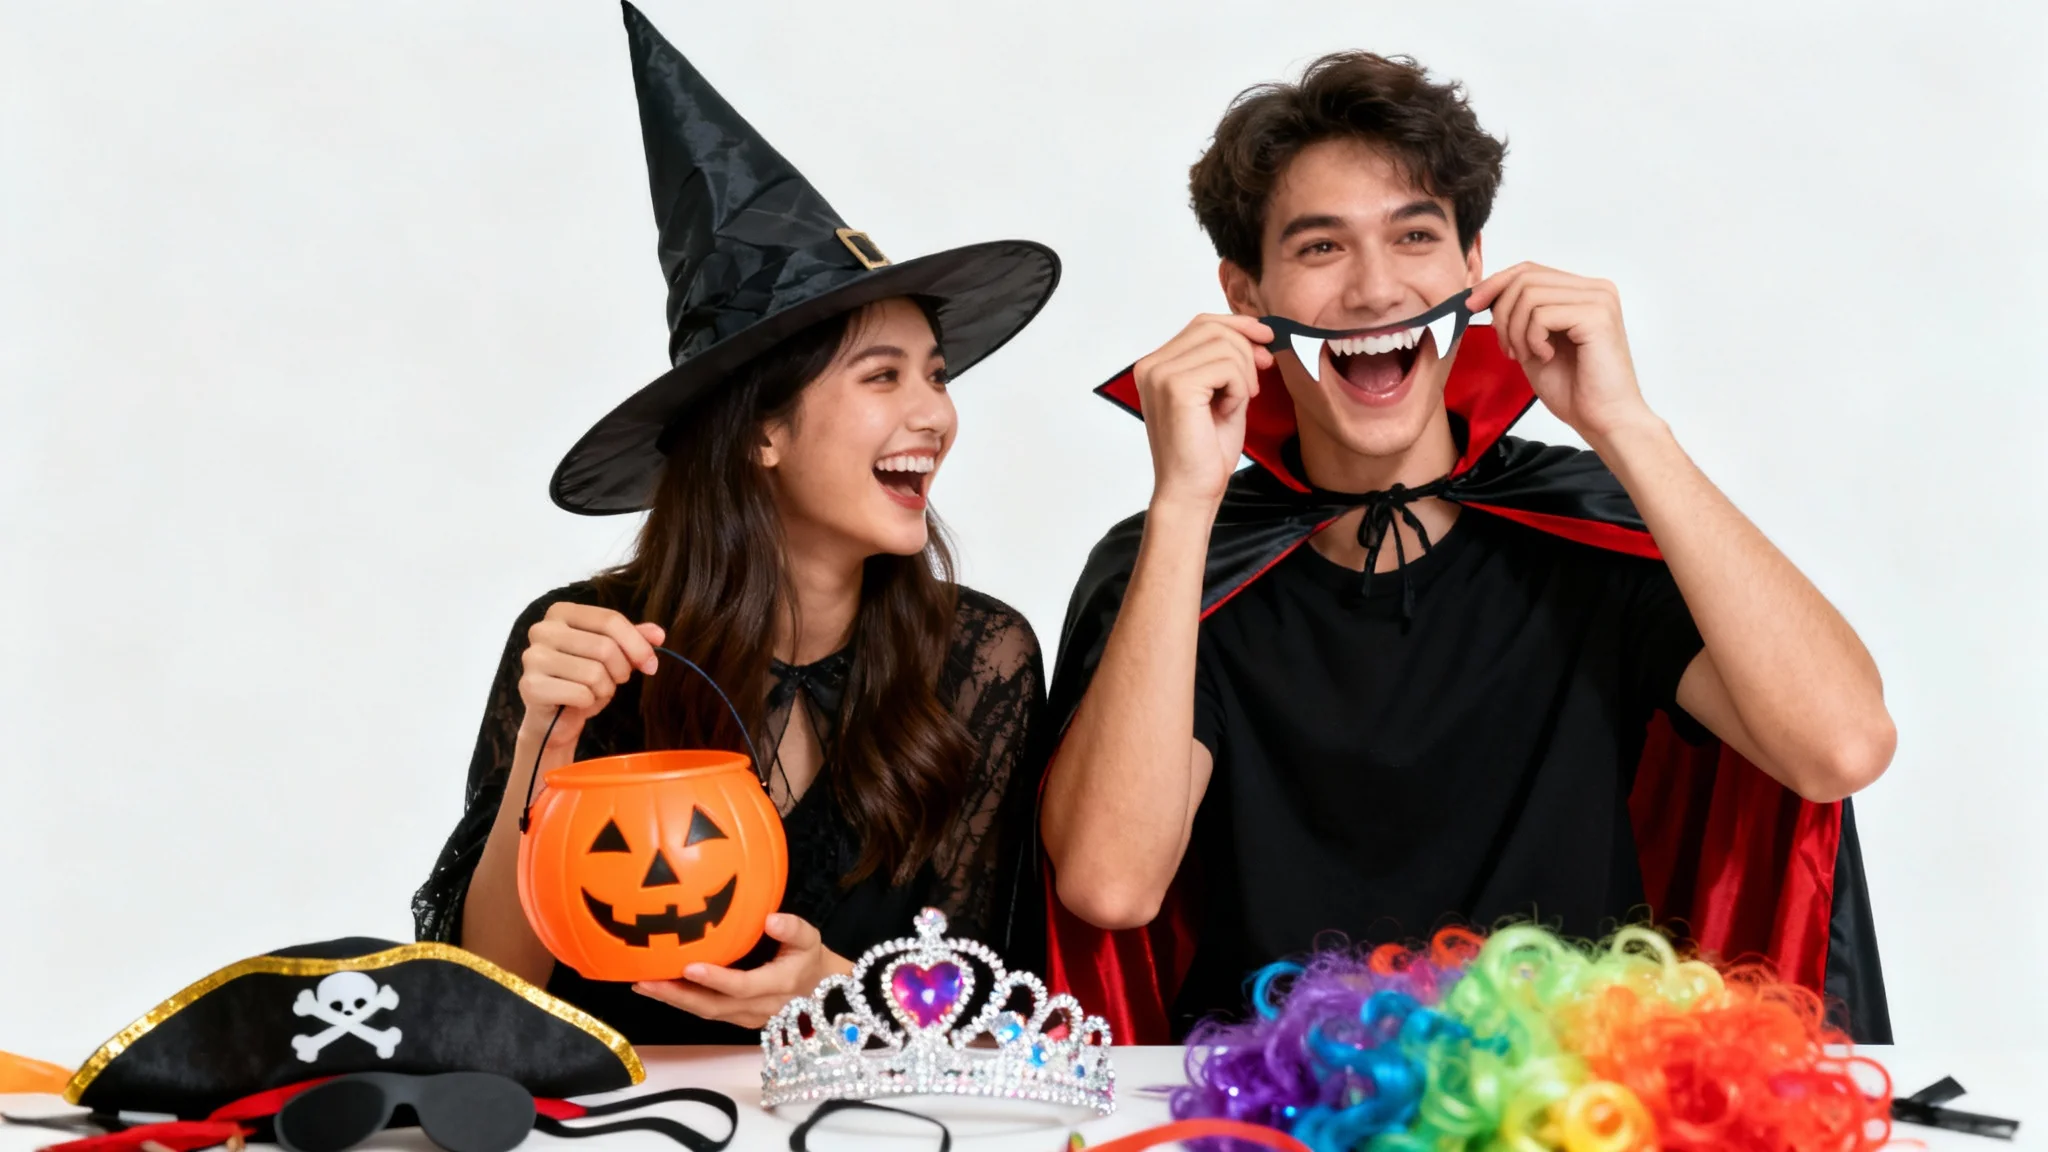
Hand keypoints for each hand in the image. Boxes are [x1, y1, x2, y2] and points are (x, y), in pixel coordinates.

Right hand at [517, 602, 664, 752]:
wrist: (555, 718)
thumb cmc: (582, 680)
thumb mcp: (613, 655)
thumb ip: (634, 639)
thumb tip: (658, 634)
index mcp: (561, 612)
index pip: (610, 620)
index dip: (638, 644)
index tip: (651, 664)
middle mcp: (543, 629)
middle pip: (604, 647)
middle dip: (621, 671)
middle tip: (615, 681)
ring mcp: (533, 657)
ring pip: (594, 672)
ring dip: (604, 689)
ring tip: (594, 691)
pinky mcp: (530, 686)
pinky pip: (580, 694)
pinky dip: (589, 702)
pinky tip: (578, 702)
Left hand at [632, 914, 849, 1029]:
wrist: (823, 996)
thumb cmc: (810, 960)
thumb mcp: (810, 939)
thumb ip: (792, 929)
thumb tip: (769, 918)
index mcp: (776, 986)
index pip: (742, 986)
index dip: (716, 979)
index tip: (689, 966)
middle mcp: (757, 1008)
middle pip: (712, 1007)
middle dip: (677, 996)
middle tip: (645, 981)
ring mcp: (744, 1017)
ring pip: (705, 1012)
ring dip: (673, 1001)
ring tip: (642, 984)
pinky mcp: (735, 1018)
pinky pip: (706, 1012)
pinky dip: (681, 1001)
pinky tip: (660, 988)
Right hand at [1132, 314, 1273, 509]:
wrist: (1192, 491)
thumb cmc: (1205, 451)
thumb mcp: (1222, 393)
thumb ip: (1231, 361)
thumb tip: (1258, 333)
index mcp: (1157, 365)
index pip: (1202, 323)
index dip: (1238, 326)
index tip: (1266, 340)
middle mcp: (1151, 365)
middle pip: (1212, 327)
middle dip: (1246, 348)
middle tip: (1257, 381)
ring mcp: (1160, 375)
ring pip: (1224, 345)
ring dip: (1244, 373)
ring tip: (1238, 403)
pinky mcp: (1176, 387)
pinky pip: (1226, 366)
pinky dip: (1239, 387)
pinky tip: (1230, 410)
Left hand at [1467, 263, 1654, 443]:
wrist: (1603, 419)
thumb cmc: (1573, 388)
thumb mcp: (1532, 342)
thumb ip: (1517, 316)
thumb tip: (1482, 294)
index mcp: (1581, 291)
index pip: (1529, 270)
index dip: (1494, 285)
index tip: (1470, 306)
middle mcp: (1595, 288)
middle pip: (1525, 278)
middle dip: (1502, 314)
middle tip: (1507, 348)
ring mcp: (1599, 299)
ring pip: (1529, 295)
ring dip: (1515, 331)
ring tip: (1526, 356)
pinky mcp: (1597, 315)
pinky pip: (1541, 314)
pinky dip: (1532, 339)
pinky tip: (1546, 357)